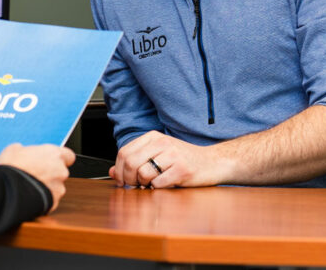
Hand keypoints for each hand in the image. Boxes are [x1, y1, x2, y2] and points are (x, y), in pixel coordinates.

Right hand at [0, 143, 75, 211]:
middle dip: (50, 173)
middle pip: (61, 172)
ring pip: (56, 187)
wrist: (8, 190)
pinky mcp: (54, 203)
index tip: (50, 160)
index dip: (59, 158)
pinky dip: (42, 198)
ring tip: (30, 186)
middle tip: (35, 173)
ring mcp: (59, 188)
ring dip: (46, 186)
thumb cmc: (12, 167)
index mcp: (54, 154)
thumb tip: (22, 151)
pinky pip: (50, 199)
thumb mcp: (14, 149)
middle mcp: (61, 171)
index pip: (68, 155)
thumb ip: (27, 150)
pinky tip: (30, 195)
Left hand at [110, 131, 224, 187]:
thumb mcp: (157, 155)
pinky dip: (157, 188)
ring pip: (143, 173)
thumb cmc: (183, 159)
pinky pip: (159, 183)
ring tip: (151, 184)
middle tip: (133, 186)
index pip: (124, 152)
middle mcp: (162, 142)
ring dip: (143, 184)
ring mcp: (173, 155)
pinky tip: (164, 185)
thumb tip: (112, 172)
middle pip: (131, 163)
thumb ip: (135, 161)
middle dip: (128, 179)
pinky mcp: (182, 169)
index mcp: (153, 137)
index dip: (119, 170)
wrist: (213, 162)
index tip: (121, 181)